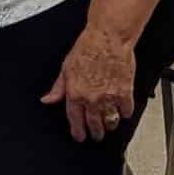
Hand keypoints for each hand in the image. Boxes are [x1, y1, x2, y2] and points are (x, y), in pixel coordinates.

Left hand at [41, 26, 136, 142]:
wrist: (108, 38)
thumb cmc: (87, 48)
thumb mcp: (66, 68)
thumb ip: (58, 88)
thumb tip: (47, 99)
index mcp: (75, 94)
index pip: (74, 120)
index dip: (78, 132)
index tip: (79, 136)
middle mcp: (91, 99)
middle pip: (94, 125)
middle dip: (95, 133)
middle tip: (96, 135)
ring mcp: (109, 97)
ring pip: (110, 121)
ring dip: (109, 126)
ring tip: (109, 126)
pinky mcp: (125, 93)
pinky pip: (126, 111)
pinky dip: (125, 114)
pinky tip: (123, 112)